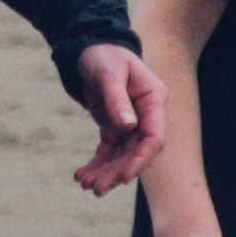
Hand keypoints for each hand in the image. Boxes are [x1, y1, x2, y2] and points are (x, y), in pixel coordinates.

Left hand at [72, 43, 166, 194]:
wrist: (91, 47)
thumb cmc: (104, 54)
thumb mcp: (109, 73)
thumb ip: (117, 98)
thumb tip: (128, 126)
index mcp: (154, 101)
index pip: (154, 137)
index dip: (140, 159)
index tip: (124, 176)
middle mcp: (146, 116)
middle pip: (136, 152)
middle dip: (117, 172)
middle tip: (97, 189)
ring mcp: (131, 123)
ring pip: (121, 155)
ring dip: (105, 172)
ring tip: (85, 185)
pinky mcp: (114, 126)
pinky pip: (108, 150)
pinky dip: (96, 163)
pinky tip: (81, 175)